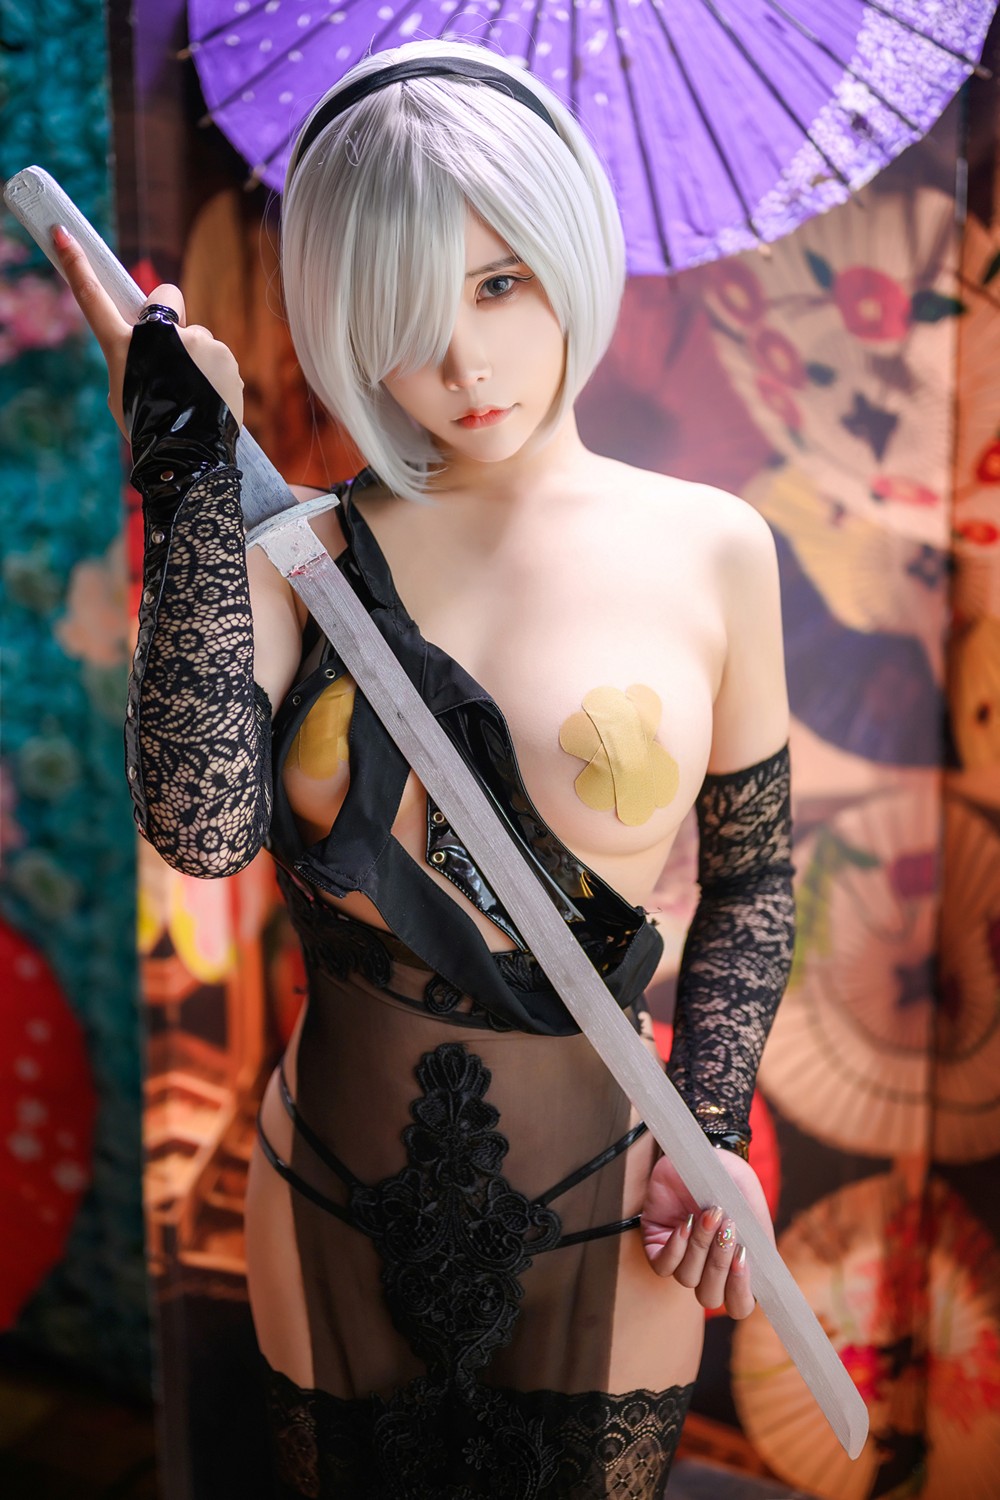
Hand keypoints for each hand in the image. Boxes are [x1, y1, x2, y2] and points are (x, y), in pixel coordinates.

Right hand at [51, 226, 243, 436]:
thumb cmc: (150, 428)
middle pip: (169, 308)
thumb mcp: (127, 392)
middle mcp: (161, 334)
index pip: (94, 299)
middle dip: (172, 327)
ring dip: (197, 359)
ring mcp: (198, 341)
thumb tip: (158, 352)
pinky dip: (216, 375)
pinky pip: (218, 359)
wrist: (189, 455)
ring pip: (198, 339)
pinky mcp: (226, 356)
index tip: (63, 236)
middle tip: (173, 367)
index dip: (78, 267)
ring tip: (193, 396)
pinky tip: (209, 401)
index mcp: (124, 345)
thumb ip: (140, 360)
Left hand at [640, 1148, 773, 1319]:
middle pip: (711, 1296)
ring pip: (688, 1278)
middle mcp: (707, 1268)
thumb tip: (757, 1265)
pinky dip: (675, 1248)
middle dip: (720, 1264)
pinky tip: (684, 1223)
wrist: (701, 1152)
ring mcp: (682, 1257)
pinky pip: (663, 1265)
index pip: (739, 1304)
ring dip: (700, 1248)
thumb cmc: (729, 1179)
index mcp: (735, 1267)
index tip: (743, 1260)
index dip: (741, 1293)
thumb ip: (758, 1238)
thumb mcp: (751, 1205)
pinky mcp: (657, 1244)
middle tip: (728, 1229)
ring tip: (709, 1216)